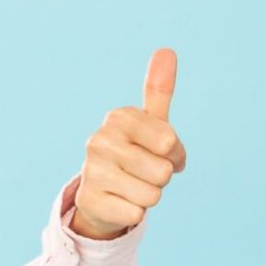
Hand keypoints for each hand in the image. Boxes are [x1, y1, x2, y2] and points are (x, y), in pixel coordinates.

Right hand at [69, 48, 188, 239]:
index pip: (169, 142)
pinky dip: (134, 213)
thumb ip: (158, 91)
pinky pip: (136, 215)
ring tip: (131, 186)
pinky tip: (120, 202)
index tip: (160, 152)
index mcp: (119, 118)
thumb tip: (167, 51)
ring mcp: (92, 171)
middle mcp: (100, 140)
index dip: (174, 155)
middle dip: (161, 178)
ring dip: (149, 196)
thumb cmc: (135, 153)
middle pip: (163, 173)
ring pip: (151, 196)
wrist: (102, 193)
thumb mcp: (150, 124)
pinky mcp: (90, 201)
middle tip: (144, 172)